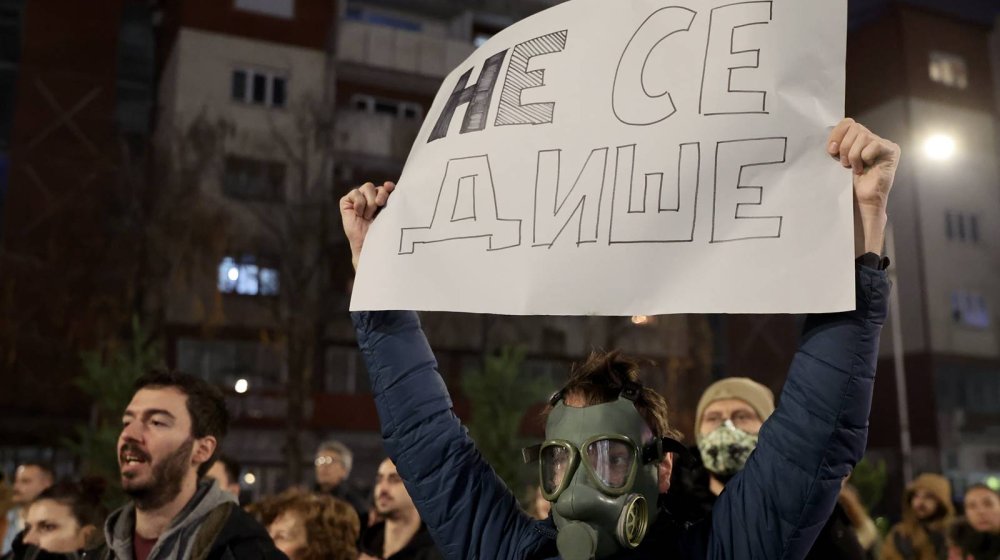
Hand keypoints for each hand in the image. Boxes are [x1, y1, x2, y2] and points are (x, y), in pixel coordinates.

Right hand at [340, 181, 394, 269]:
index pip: (387, 188)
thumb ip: (389, 199)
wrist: (367, 244)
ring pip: (367, 187)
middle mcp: (371, 198)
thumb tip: (389, 184)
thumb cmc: (379, 233)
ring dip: (370, 202)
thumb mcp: (388, 215)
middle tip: (380, 205)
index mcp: (383, 201)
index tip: (390, 188)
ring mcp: (358, 198)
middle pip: (378, 187)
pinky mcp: (346, 201)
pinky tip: (359, 214)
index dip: (389, 187)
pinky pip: (355, 193)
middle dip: (381, 195)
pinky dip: (359, 203)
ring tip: (368, 216)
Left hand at [826, 119, 900, 256]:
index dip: (837, 134)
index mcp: (859, 138)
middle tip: (844, 164)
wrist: (861, 201)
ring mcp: (884, 143)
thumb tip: (827, 140)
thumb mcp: (838, 161)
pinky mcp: (891, 150)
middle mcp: (873, 138)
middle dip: (845, 147)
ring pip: (862, 136)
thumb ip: (837, 146)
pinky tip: (866, 168)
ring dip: (854, 154)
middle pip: (854, 127)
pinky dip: (865, 157)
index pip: (847, 122)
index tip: (831, 151)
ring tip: (854, 168)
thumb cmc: (850, 183)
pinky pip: (874, 144)